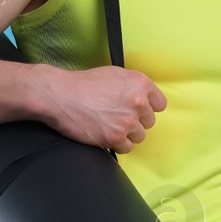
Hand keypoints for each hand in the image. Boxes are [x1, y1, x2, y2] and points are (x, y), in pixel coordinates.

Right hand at [31, 63, 166, 154]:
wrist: (60, 95)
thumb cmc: (84, 83)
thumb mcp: (116, 74)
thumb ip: (134, 87)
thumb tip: (145, 99)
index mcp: (141, 83)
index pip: (160, 104)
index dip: (147, 108)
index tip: (137, 110)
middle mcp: (138, 102)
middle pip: (149, 121)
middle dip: (135, 120)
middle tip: (116, 116)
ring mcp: (128, 121)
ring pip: (139, 136)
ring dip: (127, 133)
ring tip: (109, 124)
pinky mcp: (115, 138)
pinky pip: (127, 148)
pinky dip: (117, 144)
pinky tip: (105, 133)